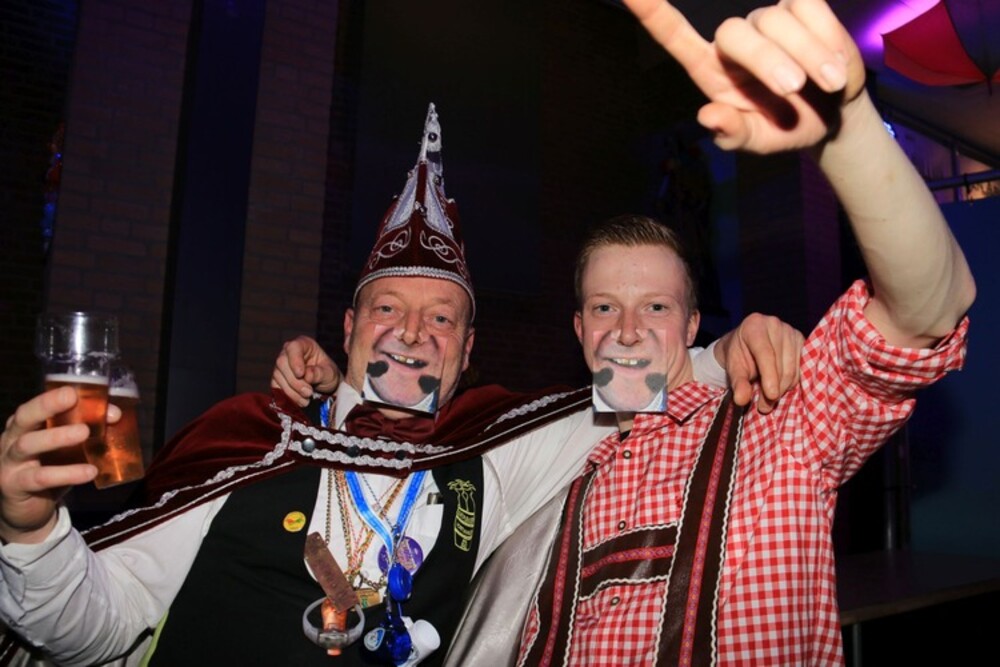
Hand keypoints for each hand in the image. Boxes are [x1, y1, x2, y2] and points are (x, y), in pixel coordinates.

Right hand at [0, 387, 110, 543]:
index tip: (77, 391)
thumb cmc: (49, 468)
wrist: (28, 511)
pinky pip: (40, 477)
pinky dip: (66, 473)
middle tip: (71, 398)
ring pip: (28, 444)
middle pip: (24, 416)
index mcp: (24, 425)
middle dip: (46, 404)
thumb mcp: (67, 447)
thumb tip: (114, 415)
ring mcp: (9, 462)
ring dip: (57, 437)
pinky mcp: (14, 485)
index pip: (38, 404)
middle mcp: (11, 438)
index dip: (56, 396)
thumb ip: (86, 429)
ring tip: (85, 433)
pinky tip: (89, 472)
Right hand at [271, 336, 341, 406]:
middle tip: (309, 392)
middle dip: (295, 381)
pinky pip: (276, 387)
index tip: (301, 374)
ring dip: (292, 391)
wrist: (324, 386)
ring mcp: (281, 366)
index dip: (295, 360)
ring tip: (307, 400)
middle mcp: (288, 353)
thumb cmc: (328, 374)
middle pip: (282, 363)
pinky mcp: (277, 380)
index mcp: (303, 344)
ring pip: (277, 377)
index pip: (293, 347)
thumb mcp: (330, 373)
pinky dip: (287, 397)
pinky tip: (299, 402)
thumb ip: (319, 373)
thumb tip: (307, 375)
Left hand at [621, 0, 864, 153]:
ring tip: (830, 85)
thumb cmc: (785, 128)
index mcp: (711, 70)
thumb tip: (708, 117)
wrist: (833, 116)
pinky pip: (809, 6)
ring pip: (777, 20)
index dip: (652, 12)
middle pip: (734, 32)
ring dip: (809, 55)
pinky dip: (826, 36)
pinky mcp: (801, 7)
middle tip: (793, 89)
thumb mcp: (758, 141)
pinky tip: (835, 63)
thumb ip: (733, 134)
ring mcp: (766, 21)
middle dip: (766, 60)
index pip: (673, 34)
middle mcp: (732, 41)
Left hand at [717, 313, 803, 412]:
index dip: (770, 376)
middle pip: (782, 364)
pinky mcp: (802, 340)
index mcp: (754, 326)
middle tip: (764, 406)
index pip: (765, 353)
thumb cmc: (739, 355)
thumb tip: (741, 400)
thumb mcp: (733, 369)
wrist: (746, 343)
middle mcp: (774, 324)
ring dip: (783, 388)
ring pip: (794, 368)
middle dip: (775, 389)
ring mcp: (791, 331)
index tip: (771, 396)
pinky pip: (802, 368)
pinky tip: (780, 385)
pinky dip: (792, 382)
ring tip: (769, 396)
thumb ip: (737, 383)